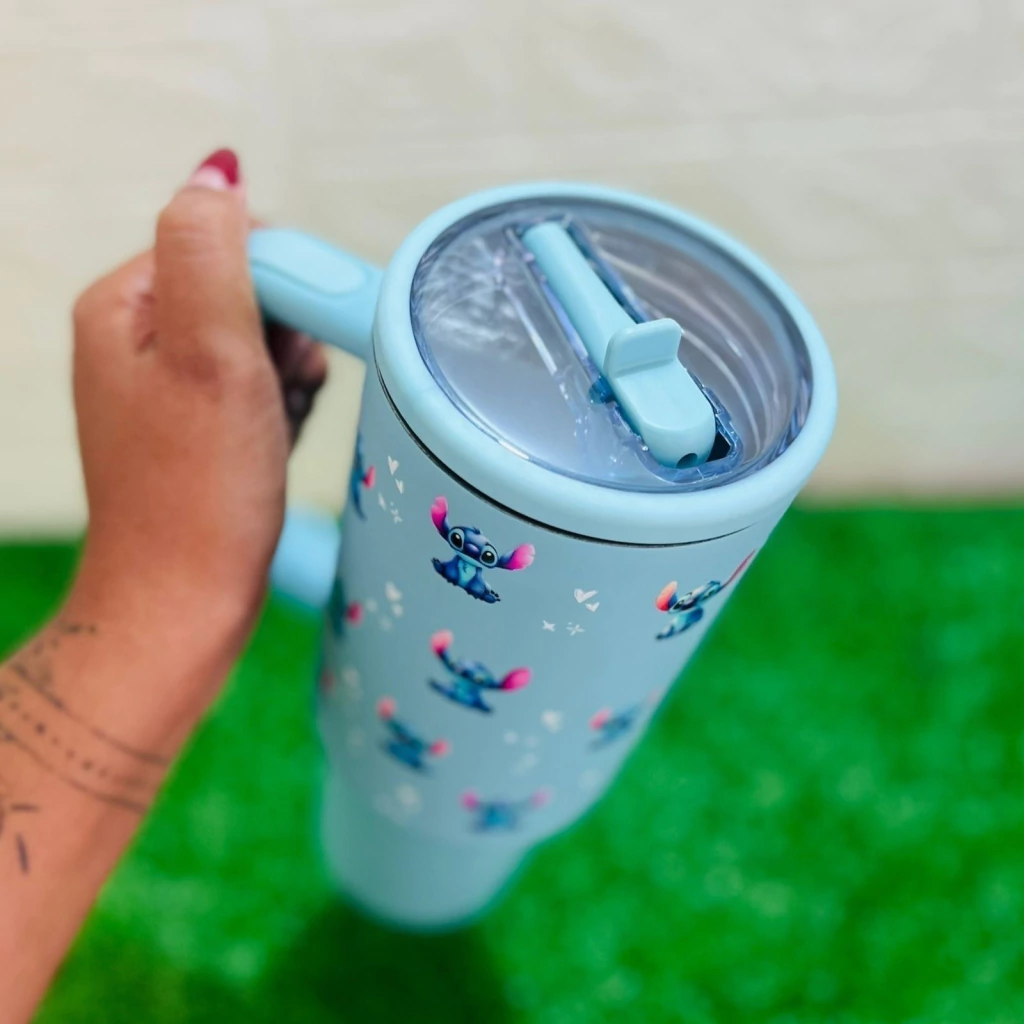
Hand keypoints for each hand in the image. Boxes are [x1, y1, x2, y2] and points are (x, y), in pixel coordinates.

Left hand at [66, 149, 326, 719]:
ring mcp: (163, 388)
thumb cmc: (199, 489)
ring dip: (291, 378)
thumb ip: (213, 250)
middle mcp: (136, 339)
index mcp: (125, 305)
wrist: (182, 604)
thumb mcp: (210, 354)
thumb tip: (217, 169)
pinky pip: (254, 389)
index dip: (281, 286)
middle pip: (246, 291)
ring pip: (259, 342)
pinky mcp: (191, 429)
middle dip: (287, 338)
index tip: (294, 347)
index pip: (227, 240)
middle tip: (283, 396)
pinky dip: (281, 409)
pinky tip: (278, 443)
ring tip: (280, 428)